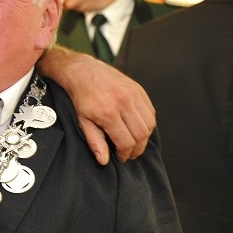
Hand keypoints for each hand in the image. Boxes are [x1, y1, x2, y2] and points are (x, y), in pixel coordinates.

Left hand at [39, 46, 154, 163]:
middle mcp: (124, 103)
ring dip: (144, 137)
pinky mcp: (139, 89)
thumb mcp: (83, 122)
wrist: (83, 72)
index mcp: (108, 113)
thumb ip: (95, 142)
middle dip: (137, 149)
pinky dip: (147, 123)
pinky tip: (137, 128)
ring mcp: (133, 95)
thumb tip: (104, 160)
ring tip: (134, 142)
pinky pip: (151, 112)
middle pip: (141, 135)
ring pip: (149, 124)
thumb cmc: (81, 97)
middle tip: (129, 153)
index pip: (126, 142)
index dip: (125, 154)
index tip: (121, 157)